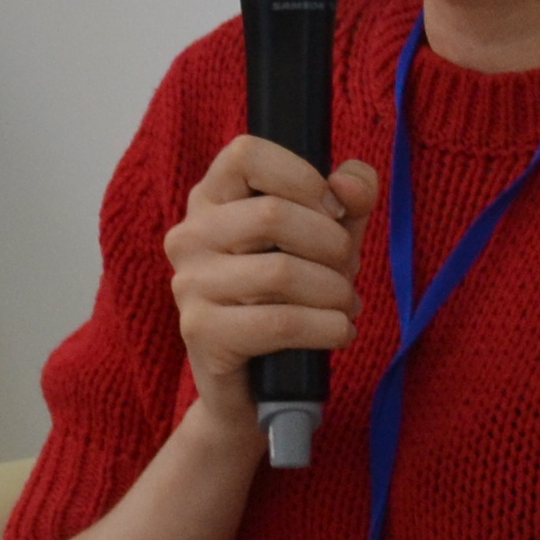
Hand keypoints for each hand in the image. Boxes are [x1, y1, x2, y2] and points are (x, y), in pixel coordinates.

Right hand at [163, 136, 379, 431]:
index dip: (302, 176)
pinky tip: (340, 332)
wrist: (258, 386)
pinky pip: (280, 322)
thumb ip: (351, 198)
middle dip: (332, 245)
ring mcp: (189, 284)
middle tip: (347, 272)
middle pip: (273, 214)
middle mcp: (189, 235)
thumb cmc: (293, 297)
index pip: (246, 153)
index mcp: (212, 199)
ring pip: (281, 271)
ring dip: (335, 292)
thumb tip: (349, 185)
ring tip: (346, 307)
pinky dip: (326, 327)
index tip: (333, 210)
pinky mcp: (201, 333)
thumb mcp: (329, 238)